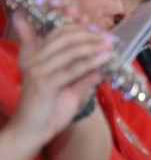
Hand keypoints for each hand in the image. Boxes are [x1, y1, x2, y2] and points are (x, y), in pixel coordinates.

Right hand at [13, 13, 112, 140]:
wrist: (32, 132)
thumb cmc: (49, 111)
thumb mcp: (70, 90)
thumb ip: (82, 76)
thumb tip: (100, 67)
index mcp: (36, 57)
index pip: (58, 33)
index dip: (79, 27)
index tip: (98, 29)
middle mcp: (34, 60)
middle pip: (64, 37)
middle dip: (89, 34)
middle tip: (107, 36)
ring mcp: (38, 70)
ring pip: (69, 50)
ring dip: (93, 45)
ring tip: (109, 44)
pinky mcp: (44, 83)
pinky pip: (72, 69)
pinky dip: (90, 62)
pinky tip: (104, 59)